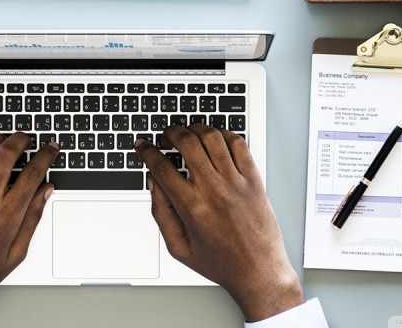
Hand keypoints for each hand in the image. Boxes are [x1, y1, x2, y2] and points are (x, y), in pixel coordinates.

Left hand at [0, 133, 58, 314]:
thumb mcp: (18, 251)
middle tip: (28, 138)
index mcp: (7, 217)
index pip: (32, 174)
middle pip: (7, 155)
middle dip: (22, 140)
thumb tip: (46, 191)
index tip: (51, 148)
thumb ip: (33, 217)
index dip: (46, 155)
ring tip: (4, 138)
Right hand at [135, 124, 303, 321]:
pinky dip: (224, 134)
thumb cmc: (221, 263)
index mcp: (191, 207)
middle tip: (165, 136)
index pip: (161, 166)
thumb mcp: (178, 247)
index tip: (143, 145)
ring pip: (212, 137)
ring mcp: (236, 182)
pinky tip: (216, 139)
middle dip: (170, 132)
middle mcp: (214, 190)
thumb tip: (153, 182)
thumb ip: (161, 213)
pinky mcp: (254, 180)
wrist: (259, 272)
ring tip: (189, 133)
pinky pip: (239, 144)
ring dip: (195, 128)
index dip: (147, 151)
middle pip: (186, 143)